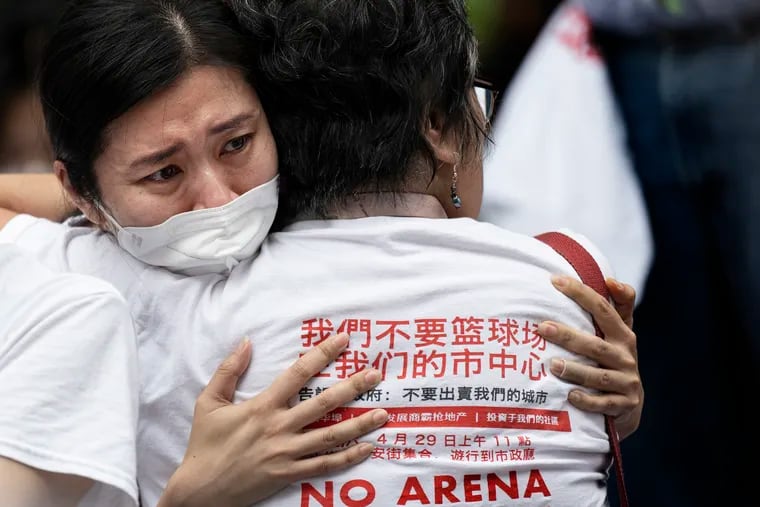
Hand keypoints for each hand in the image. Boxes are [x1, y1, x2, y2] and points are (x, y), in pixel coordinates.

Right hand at [158, 333, 387, 506]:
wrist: (199, 489)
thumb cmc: (204, 444)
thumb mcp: (209, 402)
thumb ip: (228, 370)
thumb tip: (247, 341)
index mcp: (262, 406)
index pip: (298, 374)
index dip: (322, 354)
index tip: (343, 340)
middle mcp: (279, 427)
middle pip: (323, 403)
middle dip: (352, 386)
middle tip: (375, 375)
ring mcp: (287, 453)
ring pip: (331, 436)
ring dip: (360, 424)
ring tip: (383, 413)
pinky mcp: (289, 474)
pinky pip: (324, 466)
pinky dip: (348, 458)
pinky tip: (367, 448)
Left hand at [537, 275, 642, 440]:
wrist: (629, 404)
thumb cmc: (615, 360)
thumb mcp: (619, 333)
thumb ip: (618, 306)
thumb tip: (611, 280)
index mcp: (623, 335)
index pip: (603, 309)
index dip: (581, 294)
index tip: (555, 281)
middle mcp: (626, 357)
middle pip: (596, 344)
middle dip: (568, 336)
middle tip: (542, 328)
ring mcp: (626, 383)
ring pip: (598, 376)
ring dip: (575, 370)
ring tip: (551, 364)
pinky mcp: (623, 406)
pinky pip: (603, 405)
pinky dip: (587, 401)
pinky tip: (569, 396)